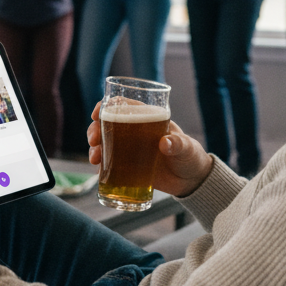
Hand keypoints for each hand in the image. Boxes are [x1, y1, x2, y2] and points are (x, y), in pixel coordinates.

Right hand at [86, 102, 213, 198]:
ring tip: (95, 158)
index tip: (97, 114)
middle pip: (107, 124)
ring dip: (95, 148)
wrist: (191, 181)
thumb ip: (178, 144)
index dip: (107, 106)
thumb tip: (164, 143)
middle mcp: (135, 131)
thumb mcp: (187, 148)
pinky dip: (101, 165)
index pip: (123, 105)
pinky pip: (109, 163)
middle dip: (95, 129)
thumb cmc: (190, 156)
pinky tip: (99, 170)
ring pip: (104, 143)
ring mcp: (129, 149)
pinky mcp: (128, 167)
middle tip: (94, 140)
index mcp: (148, 118)